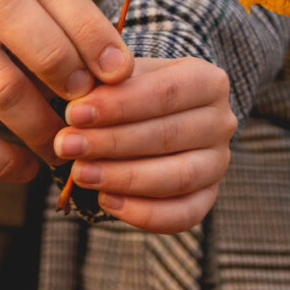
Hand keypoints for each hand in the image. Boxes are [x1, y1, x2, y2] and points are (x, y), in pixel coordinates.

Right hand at [0, 0, 133, 181]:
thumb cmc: (17, 22)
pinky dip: (1, 160)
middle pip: (7, 10)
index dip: (87, 26)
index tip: (118, 70)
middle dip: (58, 60)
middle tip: (86, 100)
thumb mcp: (44, 7)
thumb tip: (116, 76)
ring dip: (39, 123)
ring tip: (65, 142)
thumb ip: (77, 33)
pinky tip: (28, 166)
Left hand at [55, 56, 236, 232]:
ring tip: (80, 173)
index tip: (74, 113)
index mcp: (208, 80)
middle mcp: (222, 121)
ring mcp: (218, 162)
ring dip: (124, 178)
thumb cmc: (132, 89)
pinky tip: (106, 200)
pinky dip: (142, 213)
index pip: (165, 92)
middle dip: (111, 143)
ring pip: (177, 178)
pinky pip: (181, 215)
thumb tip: (80, 103)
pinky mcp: (209, 197)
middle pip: (168, 135)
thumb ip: (106, 84)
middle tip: (68, 146)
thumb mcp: (123, 74)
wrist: (153, 112)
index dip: (118, 105)